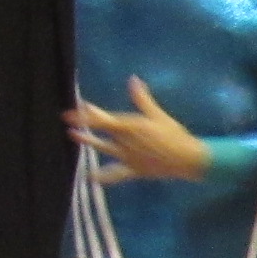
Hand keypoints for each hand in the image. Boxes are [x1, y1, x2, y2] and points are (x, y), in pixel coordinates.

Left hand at [68, 77, 211, 181]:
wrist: (187, 158)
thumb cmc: (175, 135)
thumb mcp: (158, 115)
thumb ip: (143, 99)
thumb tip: (133, 79)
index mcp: (131, 127)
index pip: (104, 119)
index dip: (88, 113)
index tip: (78, 107)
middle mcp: (125, 142)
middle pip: (102, 131)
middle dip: (86, 123)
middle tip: (69, 119)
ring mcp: (128, 157)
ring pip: (104, 148)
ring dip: (88, 142)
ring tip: (73, 136)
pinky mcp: (134, 169)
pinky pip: (116, 174)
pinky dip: (104, 176)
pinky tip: (90, 177)